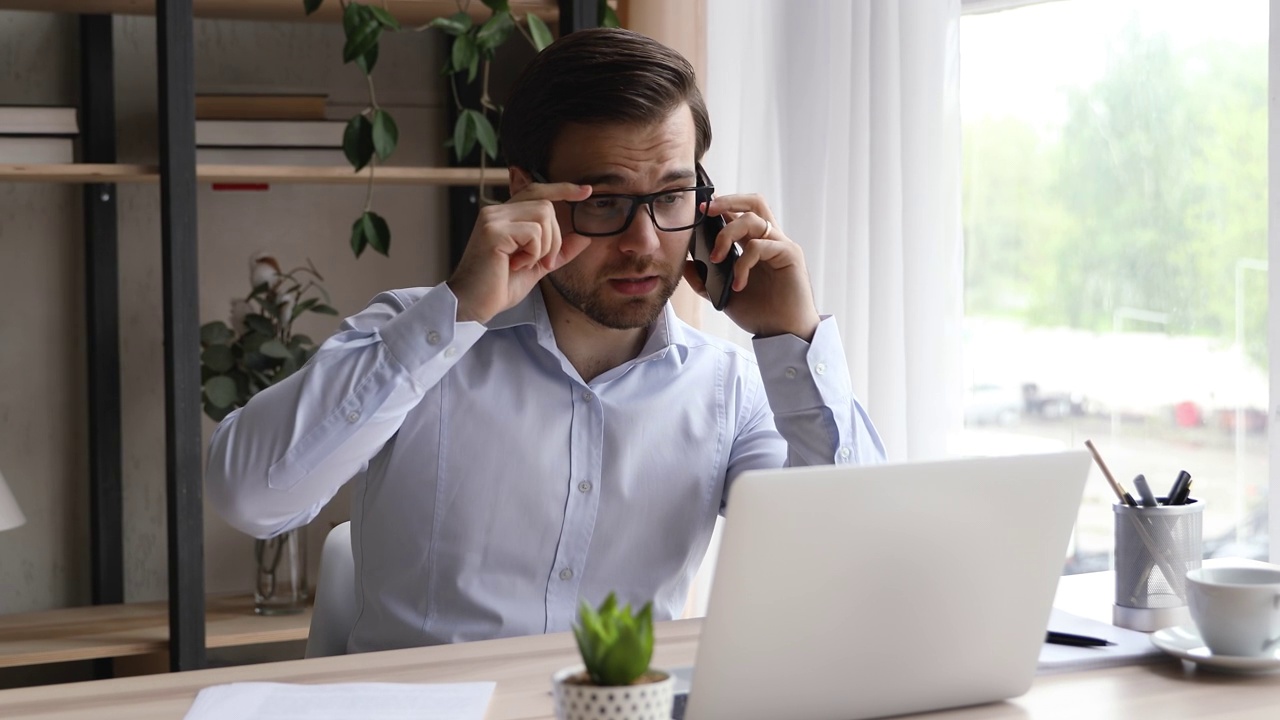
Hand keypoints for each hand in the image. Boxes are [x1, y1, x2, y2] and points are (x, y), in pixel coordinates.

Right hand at [447, 181, 592, 323]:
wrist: (473, 305)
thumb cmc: (498, 287)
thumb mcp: (536, 266)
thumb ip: (558, 250)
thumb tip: (585, 237)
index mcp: (504, 216)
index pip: (536, 191)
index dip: (562, 189)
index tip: (586, 191)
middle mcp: (496, 211)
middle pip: (546, 206)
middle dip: (554, 238)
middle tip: (542, 263)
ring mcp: (492, 219)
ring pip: (543, 216)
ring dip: (545, 247)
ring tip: (525, 264)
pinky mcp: (493, 231)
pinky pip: (533, 233)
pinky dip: (533, 253)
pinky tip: (516, 265)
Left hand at [683, 194, 820, 339]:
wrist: (782, 333)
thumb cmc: (759, 313)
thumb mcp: (723, 295)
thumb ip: (705, 280)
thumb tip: (686, 263)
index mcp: (755, 244)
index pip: (739, 213)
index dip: (720, 206)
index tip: (698, 211)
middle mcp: (769, 239)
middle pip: (754, 202)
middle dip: (727, 200)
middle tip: (706, 210)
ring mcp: (781, 245)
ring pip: (753, 219)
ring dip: (727, 235)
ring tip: (716, 259)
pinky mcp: (790, 255)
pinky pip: (760, 245)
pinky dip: (743, 263)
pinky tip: (738, 284)